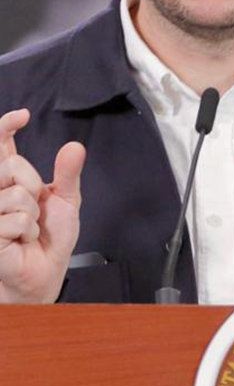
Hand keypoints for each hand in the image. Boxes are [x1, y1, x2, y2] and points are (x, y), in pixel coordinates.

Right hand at [0, 110, 84, 303]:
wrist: (45, 270)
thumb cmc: (50, 237)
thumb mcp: (66, 199)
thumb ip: (68, 173)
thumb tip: (74, 147)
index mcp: (10, 179)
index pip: (1, 146)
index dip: (6, 127)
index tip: (21, 115)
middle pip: (12, 166)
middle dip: (33, 186)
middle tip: (36, 207)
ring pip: (17, 195)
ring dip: (33, 215)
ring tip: (28, 228)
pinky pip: (16, 220)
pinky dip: (27, 231)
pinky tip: (20, 240)